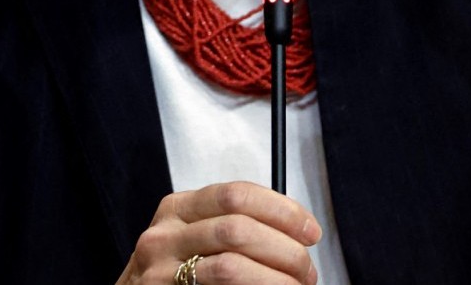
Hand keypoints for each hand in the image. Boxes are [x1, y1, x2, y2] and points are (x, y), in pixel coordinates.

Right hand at [116, 182, 319, 284]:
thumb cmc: (173, 272)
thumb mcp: (192, 237)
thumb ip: (232, 226)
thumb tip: (296, 233)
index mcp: (178, 208)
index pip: (237, 194)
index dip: (282, 211)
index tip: (310, 230)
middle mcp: (164, 235)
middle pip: (239, 229)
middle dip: (285, 250)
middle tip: (307, 270)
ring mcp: (159, 271)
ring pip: (231, 267)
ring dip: (276, 279)